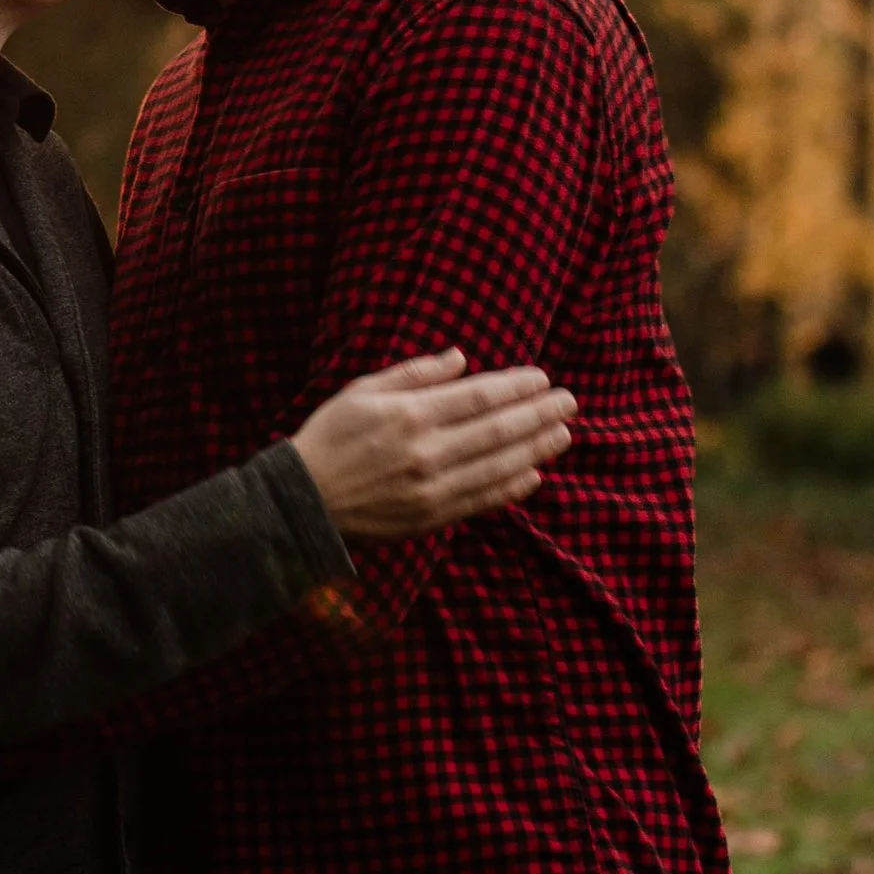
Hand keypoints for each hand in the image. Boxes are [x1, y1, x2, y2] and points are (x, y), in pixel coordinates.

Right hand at [291, 351, 575, 539]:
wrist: (303, 500)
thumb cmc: (331, 437)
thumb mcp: (362, 391)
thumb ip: (413, 373)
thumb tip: (460, 357)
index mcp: (410, 414)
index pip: (479, 396)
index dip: (517, 387)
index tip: (542, 379)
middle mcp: (427, 451)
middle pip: (498, 429)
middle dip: (540, 414)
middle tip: (570, 402)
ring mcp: (432, 487)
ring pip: (499, 465)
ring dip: (536, 449)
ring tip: (563, 435)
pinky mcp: (432, 516)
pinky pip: (483, 500)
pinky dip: (512, 488)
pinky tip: (534, 474)